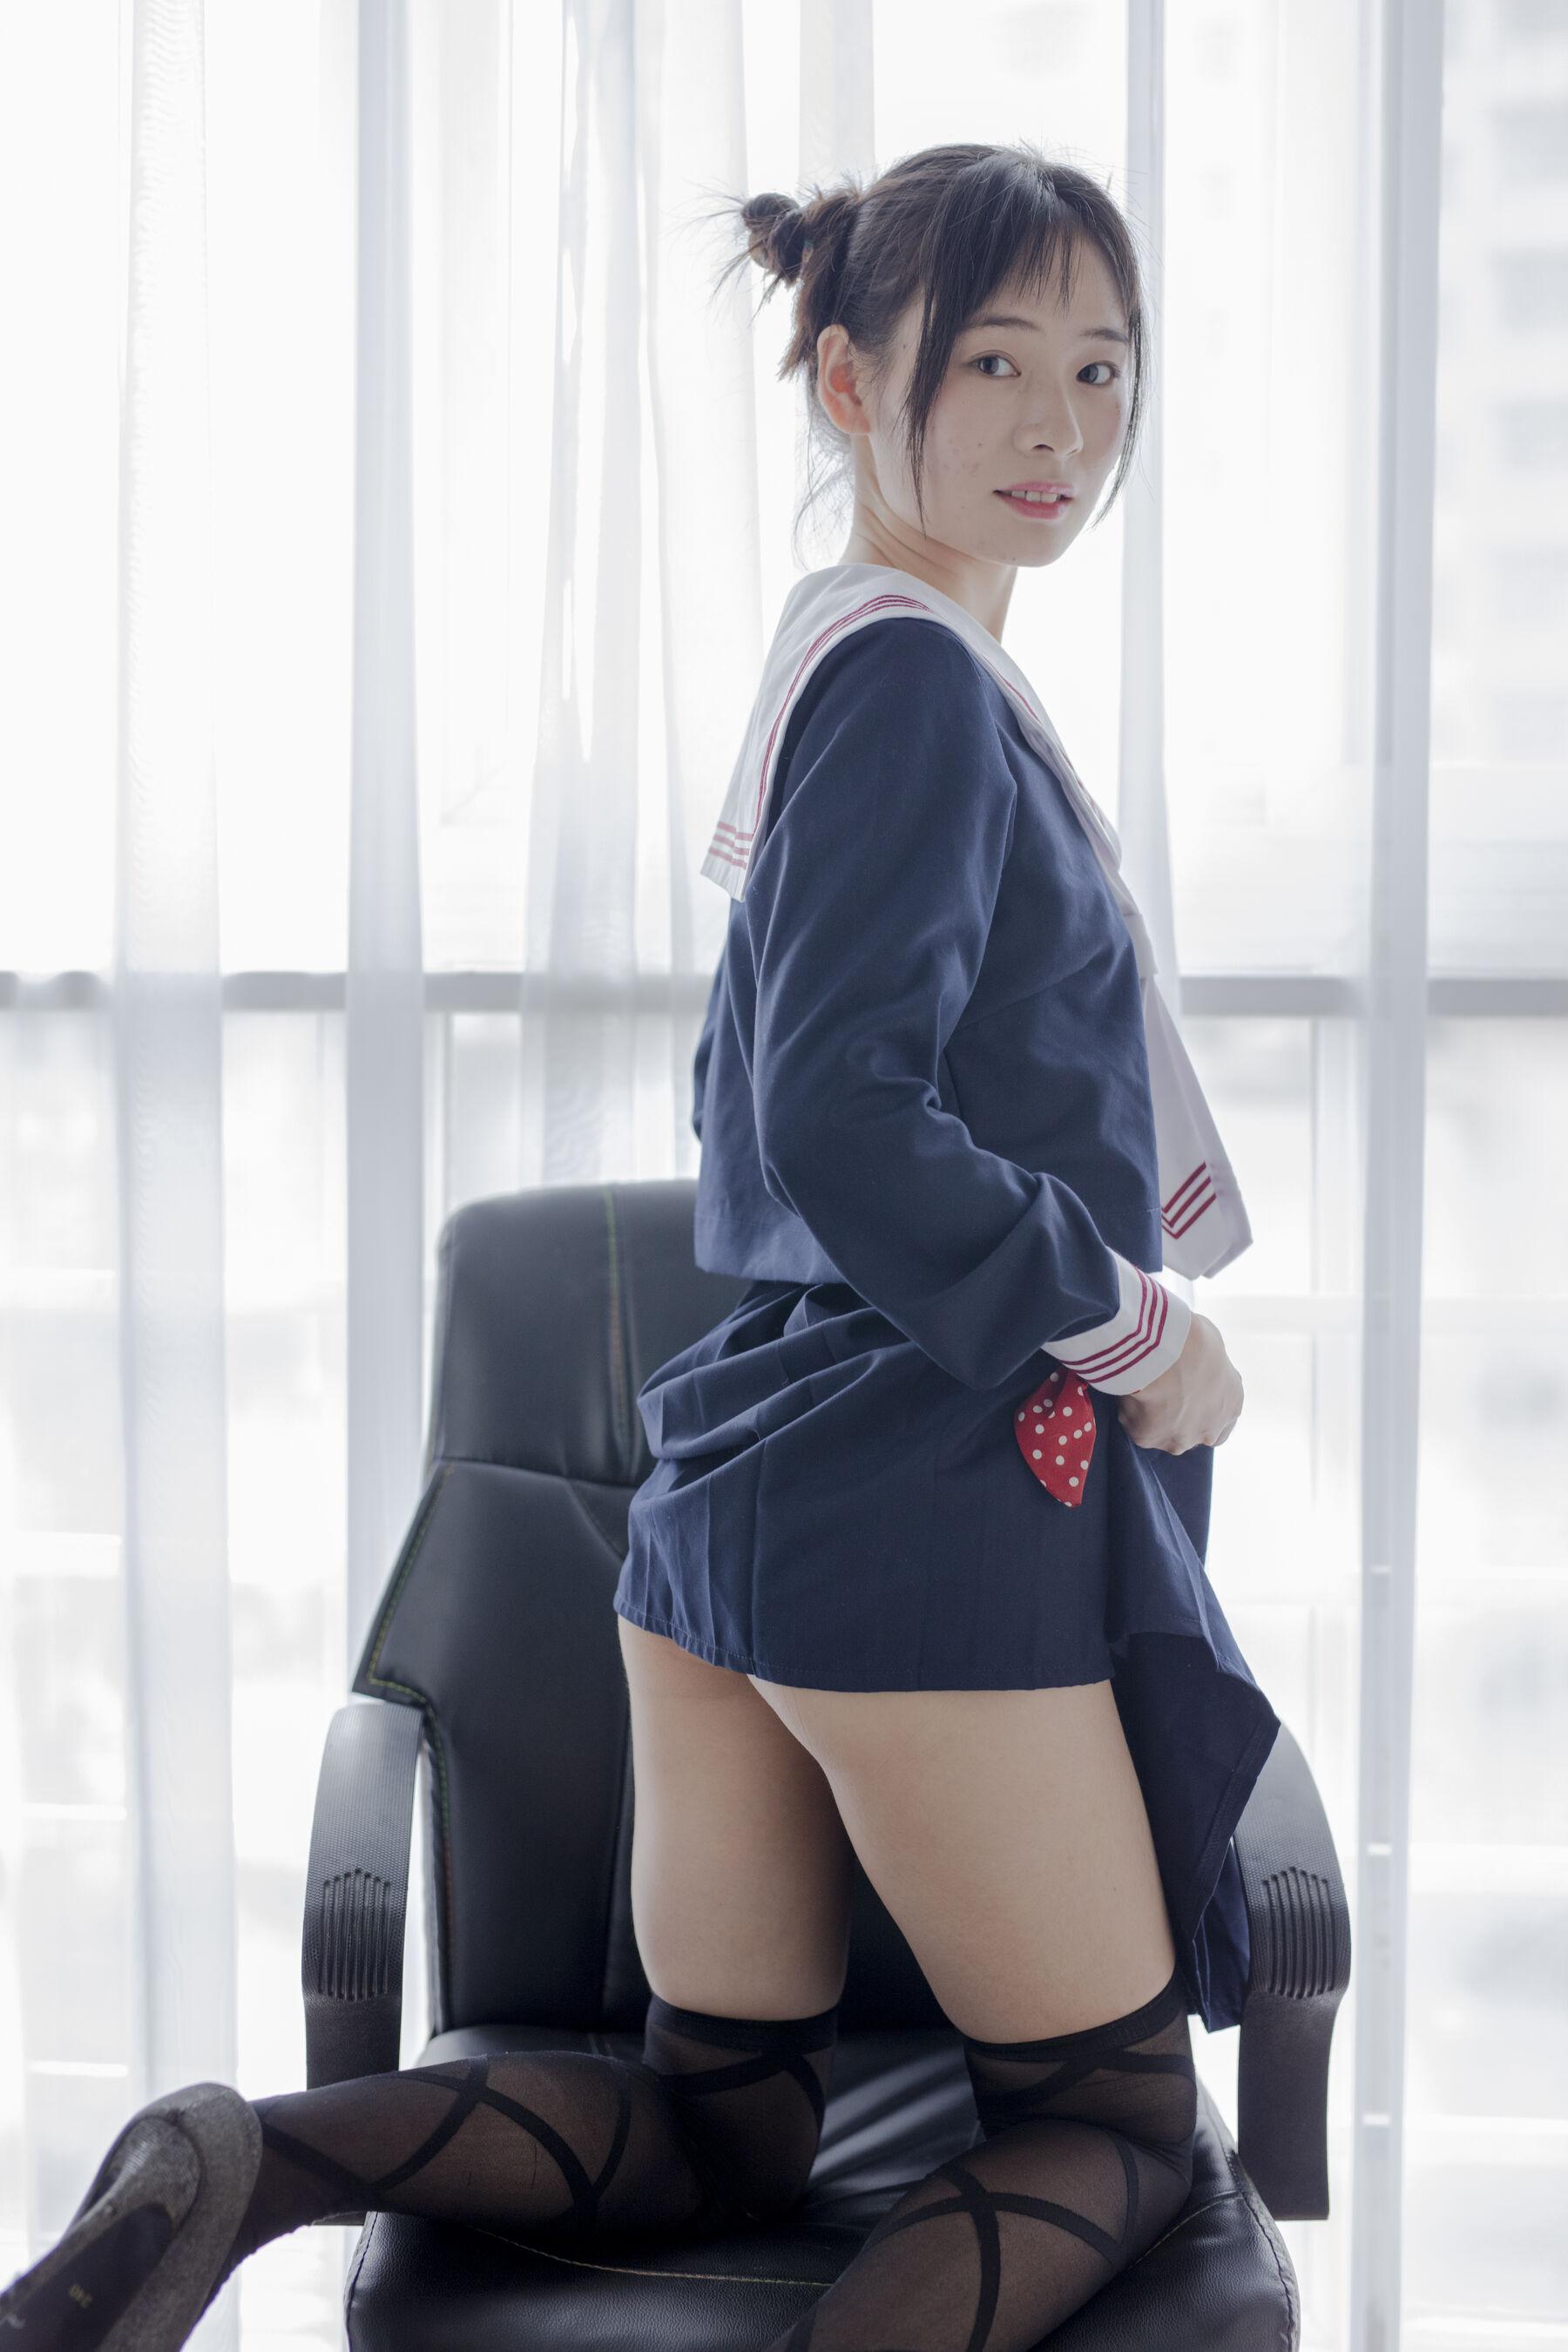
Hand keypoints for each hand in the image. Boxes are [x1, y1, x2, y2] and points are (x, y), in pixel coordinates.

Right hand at [1116, 1312, 1242, 1454]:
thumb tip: (1194, 1362)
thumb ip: (1208, 1366)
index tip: (1187, 1396)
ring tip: (1141, 1386)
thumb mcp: (1213, 1346)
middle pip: (1191, 1432)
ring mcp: (1178, 1439)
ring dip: (1153, 1417)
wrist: (1166, 1353)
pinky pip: (1136, 1425)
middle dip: (1177, 1418)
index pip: (1221, 1423)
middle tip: (1161, 1390)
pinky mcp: (1147, 1439)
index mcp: (1231, 1407)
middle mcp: (1208, 1431)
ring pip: (1162, 1433)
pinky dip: (1131, 1410)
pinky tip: (1129, 1388)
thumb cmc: (1194, 1342)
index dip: (1202, 1412)